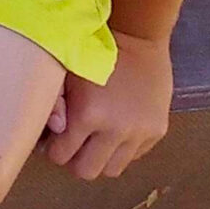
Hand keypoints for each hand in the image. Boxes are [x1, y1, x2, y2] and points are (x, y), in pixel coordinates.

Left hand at [45, 30, 171, 179]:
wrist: (136, 37)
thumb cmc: (91, 51)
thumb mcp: (63, 74)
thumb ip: (53, 105)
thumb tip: (53, 132)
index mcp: (88, 116)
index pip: (61, 156)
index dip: (53, 150)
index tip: (52, 140)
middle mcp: (116, 131)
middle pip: (88, 171)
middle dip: (74, 160)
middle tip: (71, 144)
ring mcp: (140, 133)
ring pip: (113, 169)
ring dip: (100, 158)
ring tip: (93, 140)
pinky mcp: (157, 131)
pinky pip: (134, 156)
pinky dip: (121, 150)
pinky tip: (114, 130)